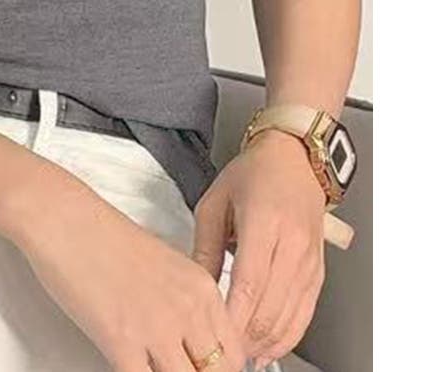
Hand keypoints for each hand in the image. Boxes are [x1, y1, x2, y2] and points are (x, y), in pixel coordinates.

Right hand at [11, 169, 246, 371]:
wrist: (65, 220)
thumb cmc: (103, 236)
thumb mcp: (164, 264)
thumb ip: (185, 301)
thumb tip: (192, 338)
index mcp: (201, 287)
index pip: (236, 352)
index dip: (223, 370)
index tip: (205, 369)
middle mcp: (187, 308)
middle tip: (177, 369)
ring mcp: (156, 327)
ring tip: (152, 366)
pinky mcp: (121, 341)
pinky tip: (130, 368)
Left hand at [191, 129, 326, 367]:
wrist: (295, 160)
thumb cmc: (252, 175)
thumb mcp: (215, 201)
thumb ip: (205, 246)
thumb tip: (195, 286)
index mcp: (264, 223)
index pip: (249, 282)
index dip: (233, 316)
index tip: (215, 335)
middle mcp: (292, 245)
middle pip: (270, 306)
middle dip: (245, 336)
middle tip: (221, 349)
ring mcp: (309, 262)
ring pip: (290, 316)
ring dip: (265, 342)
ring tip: (239, 355)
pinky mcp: (318, 272)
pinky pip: (305, 313)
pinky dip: (287, 335)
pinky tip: (268, 347)